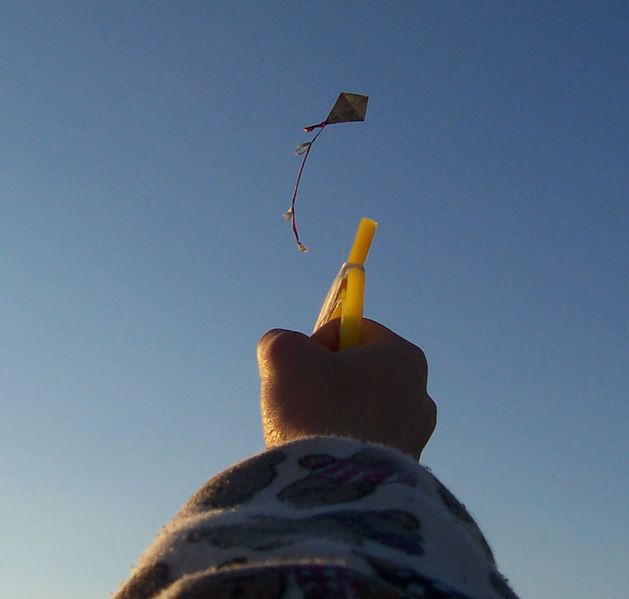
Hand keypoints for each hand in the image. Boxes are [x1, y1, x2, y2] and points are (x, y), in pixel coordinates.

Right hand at [257, 318, 435, 459]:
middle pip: (356, 370)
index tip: (302, 372)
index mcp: (403, 356)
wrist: (338, 496)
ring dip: (330, 414)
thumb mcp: (282, 355)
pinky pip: (363, 442)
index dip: (317, 344)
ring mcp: (415, 434)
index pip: (352, 329)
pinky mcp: (405, 469)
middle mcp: (419, 393)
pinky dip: (342, 445)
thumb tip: (285, 350)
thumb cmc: (315, 412)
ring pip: (357, 407)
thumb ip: (280, 339)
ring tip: (312, 436)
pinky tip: (327, 461)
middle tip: (301, 404)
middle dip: (322, 382)